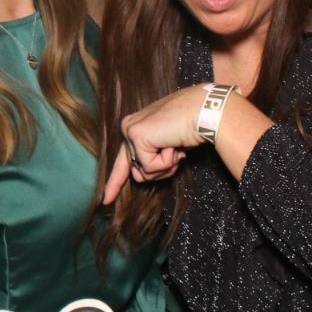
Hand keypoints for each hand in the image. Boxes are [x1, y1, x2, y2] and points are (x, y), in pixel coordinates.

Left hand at [103, 86, 210, 204]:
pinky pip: (150, 167)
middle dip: (161, 171)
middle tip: (176, 152)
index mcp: (135, 128)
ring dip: (165, 166)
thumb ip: (154, 157)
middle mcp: (128, 128)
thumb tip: (142, 175)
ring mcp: (130, 131)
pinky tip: (173, 144)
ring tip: (175, 146)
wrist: (204, 111)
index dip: (115, 182)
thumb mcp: (169, 145)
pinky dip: (167, 161)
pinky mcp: (136, 136)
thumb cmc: (192, 127)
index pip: (122, 161)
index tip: (106, 200)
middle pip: (137, 173)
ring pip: (143, 173)